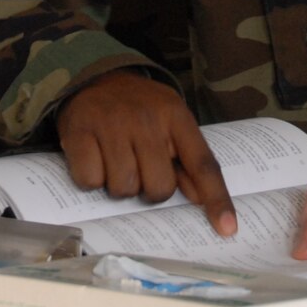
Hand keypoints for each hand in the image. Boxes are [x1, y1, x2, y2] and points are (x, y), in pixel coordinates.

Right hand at [56, 70, 236, 236]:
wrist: (94, 78)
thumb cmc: (138, 110)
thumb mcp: (169, 122)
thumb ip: (187, 159)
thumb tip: (201, 201)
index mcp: (176, 116)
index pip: (202, 164)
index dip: (216, 198)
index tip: (227, 228)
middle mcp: (146, 118)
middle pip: (159, 187)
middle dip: (150, 190)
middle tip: (140, 171)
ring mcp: (111, 123)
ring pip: (124, 188)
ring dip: (120, 187)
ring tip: (116, 163)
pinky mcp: (79, 132)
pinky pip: (90, 181)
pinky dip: (90, 179)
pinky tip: (94, 158)